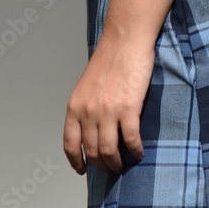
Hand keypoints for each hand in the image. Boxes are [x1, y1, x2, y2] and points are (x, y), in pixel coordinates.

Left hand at [63, 31, 154, 175]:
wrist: (126, 38)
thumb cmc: (110, 57)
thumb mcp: (88, 84)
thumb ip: (87, 106)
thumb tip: (93, 129)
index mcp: (75, 105)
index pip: (70, 144)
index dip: (76, 161)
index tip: (83, 169)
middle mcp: (88, 111)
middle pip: (92, 151)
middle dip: (102, 165)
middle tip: (111, 167)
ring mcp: (108, 111)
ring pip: (109, 151)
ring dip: (117, 162)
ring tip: (124, 163)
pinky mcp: (129, 108)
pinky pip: (131, 139)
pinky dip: (135, 150)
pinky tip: (139, 151)